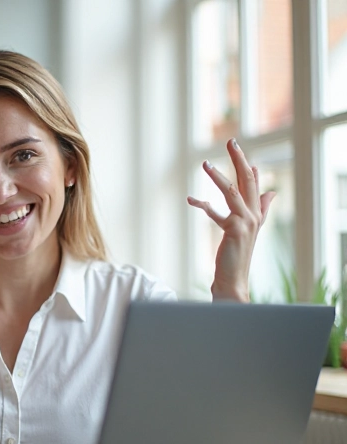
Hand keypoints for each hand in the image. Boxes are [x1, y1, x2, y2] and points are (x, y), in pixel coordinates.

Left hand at [187, 139, 275, 301]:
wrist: (234, 281)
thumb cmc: (236, 257)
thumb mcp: (248, 231)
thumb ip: (260, 211)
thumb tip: (272, 193)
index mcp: (256, 215)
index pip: (254, 185)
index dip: (248, 167)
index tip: (240, 151)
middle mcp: (254, 216)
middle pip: (248, 181)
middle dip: (239, 159)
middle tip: (231, 141)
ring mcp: (246, 222)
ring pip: (233, 191)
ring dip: (219, 175)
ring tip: (205, 163)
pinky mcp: (234, 230)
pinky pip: (216, 212)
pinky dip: (203, 205)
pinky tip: (191, 199)